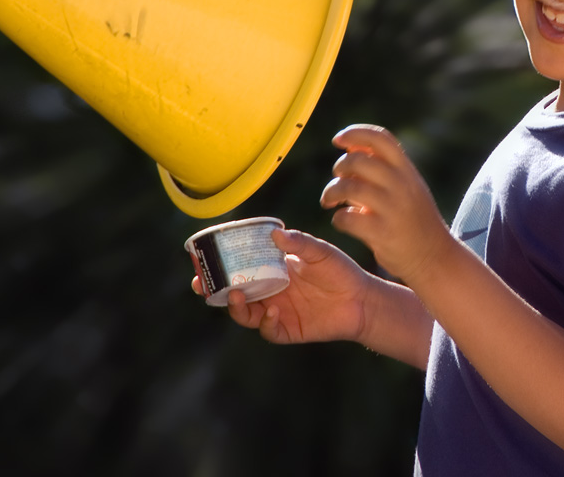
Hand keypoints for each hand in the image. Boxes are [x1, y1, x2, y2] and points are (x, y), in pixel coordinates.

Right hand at [192, 228, 372, 344]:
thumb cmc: (340, 271)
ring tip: (237, 295)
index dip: (220, 265)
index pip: (239, 267)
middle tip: (201, 283)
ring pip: (246, 314)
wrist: (362, 299)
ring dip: (236, 307)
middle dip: (214, 289)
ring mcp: (277, 312)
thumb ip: (299, 243)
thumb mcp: (320, 251)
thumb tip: (275, 232)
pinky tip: (274, 311)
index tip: (202, 258)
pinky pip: (269, 330)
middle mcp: (269, 291)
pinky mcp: (288, 330)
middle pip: (233, 293)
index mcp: (272, 270)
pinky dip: (266, 323)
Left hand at [320, 124, 452, 286]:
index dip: (355, 134)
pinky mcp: (383, 233)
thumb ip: (382, 168)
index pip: (381, 138)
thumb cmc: (413, 219)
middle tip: (337, 179)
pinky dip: (339, 218)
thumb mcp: (406, 187)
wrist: (435, 258)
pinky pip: (348, 218)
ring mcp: (393, 209)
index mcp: (407, 171)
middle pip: (359, 160)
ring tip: (329, 201)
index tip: (338, 140)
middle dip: (340, 167)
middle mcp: (402, 185)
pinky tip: (342, 221)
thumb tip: (351, 147)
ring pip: (349, 188)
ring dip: (331, 192)